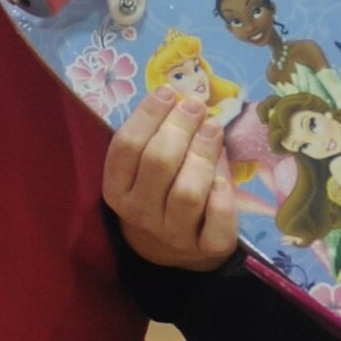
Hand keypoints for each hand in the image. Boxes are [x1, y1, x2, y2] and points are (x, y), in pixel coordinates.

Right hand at [104, 88, 240, 271]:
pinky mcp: (207, 248)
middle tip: (196, 105)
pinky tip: (223, 179)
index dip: (148, 115)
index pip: (126, 147)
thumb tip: (182, 98)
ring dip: (203, 154)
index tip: (169, 92)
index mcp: (117, 189)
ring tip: (213, 129)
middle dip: (180, 127)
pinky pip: (216, 224)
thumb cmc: (158, 191)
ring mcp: (173, 234)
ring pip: (187, 193)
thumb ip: (155, 136)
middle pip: (158, 163)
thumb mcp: (143, 167)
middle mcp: (140, 214)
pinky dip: (222, 199)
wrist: (171, 248)